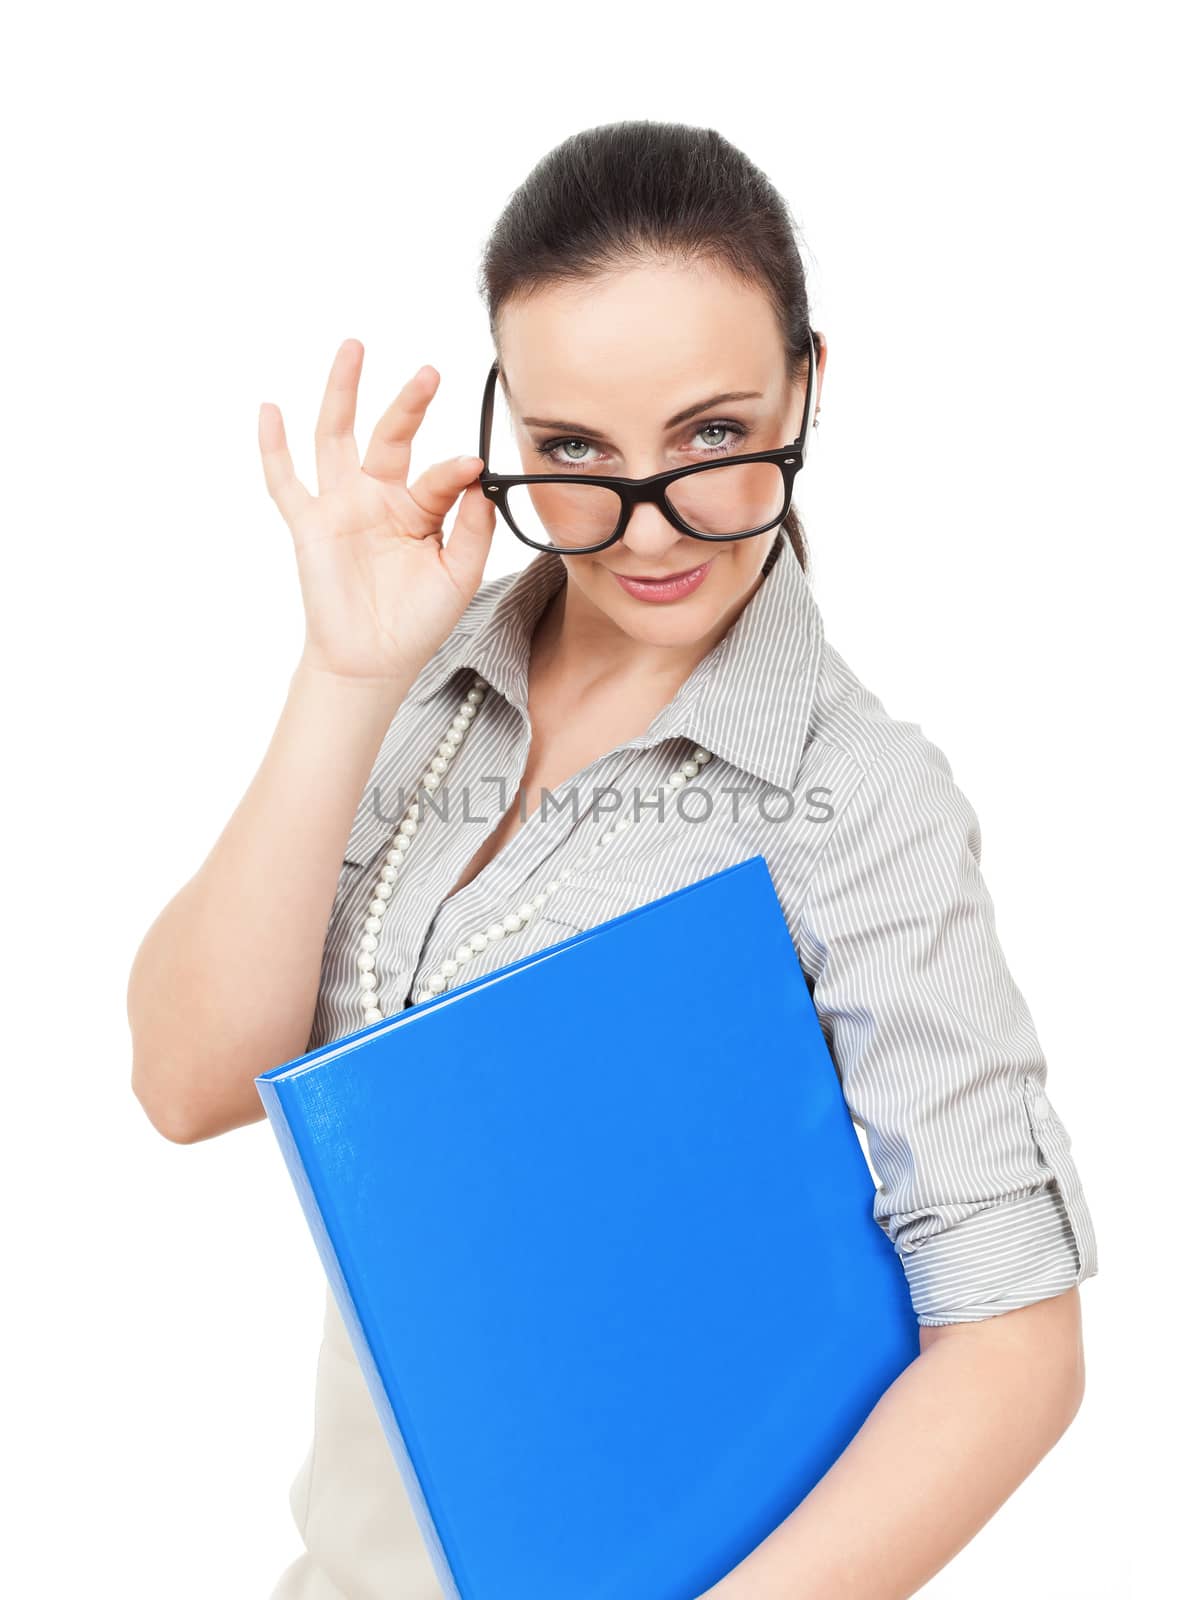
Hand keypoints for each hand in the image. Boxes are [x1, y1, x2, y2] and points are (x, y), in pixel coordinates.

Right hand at [259, 339, 495, 682]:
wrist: (374, 663)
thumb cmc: (416, 622)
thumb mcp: (459, 574)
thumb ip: (474, 527)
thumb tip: (481, 478)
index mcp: (418, 509)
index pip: (440, 476)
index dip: (456, 470)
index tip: (474, 466)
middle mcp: (378, 498)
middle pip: (390, 436)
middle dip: (408, 403)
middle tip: (429, 373)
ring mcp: (341, 507)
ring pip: (336, 438)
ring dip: (342, 393)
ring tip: (353, 349)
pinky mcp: (309, 525)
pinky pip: (285, 481)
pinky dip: (274, 447)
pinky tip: (270, 410)